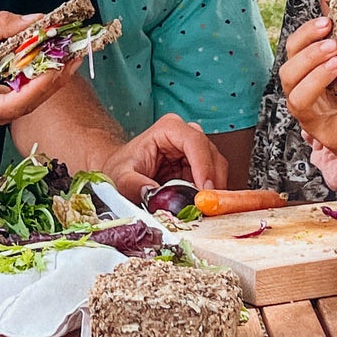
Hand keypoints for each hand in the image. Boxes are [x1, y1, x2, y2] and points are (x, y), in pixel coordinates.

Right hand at [0, 12, 74, 137]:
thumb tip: (36, 21)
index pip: (14, 104)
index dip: (42, 85)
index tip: (61, 63)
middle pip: (24, 106)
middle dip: (52, 81)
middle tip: (74, 55)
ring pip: (21, 105)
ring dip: (44, 81)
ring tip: (65, 56)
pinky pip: (12, 101)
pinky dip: (29, 82)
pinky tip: (44, 63)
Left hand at [104, 112, 227, 201]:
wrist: (119, 170)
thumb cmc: (121, 167)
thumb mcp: (121, 177)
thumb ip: (133, 185)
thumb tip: (151, 193)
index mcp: (169, 128)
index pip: (195, 143)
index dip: (204, 167)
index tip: (204, 190)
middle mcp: (187, 134)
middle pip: (212, 156)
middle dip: (212, 183)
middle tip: (205, 206)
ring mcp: (196, 149)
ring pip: (217, 168)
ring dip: (212, 190)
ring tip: (201, 208)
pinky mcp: (199, 165)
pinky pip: (213, 179)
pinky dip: (209, 194)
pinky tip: (199, 205)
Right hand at [279, 16, 336, 172]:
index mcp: (304, 80)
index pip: (292, 53)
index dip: (305, 35)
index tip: (327, 22)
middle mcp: (302, 100)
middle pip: (288, 76)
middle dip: (308, 57)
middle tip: (333, 45)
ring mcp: (315, 122)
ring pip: (300, 100)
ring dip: (317, 77)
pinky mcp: (335, 138)